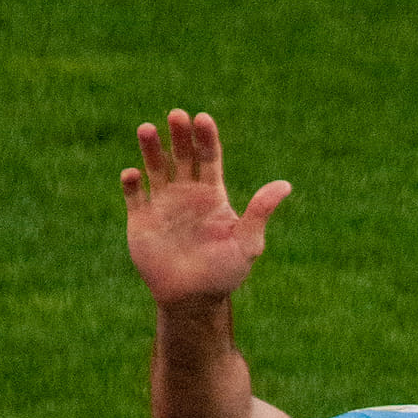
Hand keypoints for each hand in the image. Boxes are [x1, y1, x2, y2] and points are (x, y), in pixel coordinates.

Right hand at [122, 110, 290, 304]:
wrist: (193, 301)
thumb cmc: (223, 274)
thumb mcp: (247, 244)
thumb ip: (260, 212)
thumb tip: (286, 185)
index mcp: (211, 194)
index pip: (209, 156)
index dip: (206, 137)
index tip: (202, 120)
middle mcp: (186, 193)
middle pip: (182, 154)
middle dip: (179, 134)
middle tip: (177, 116)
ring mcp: (162, 204)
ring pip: (155, 166)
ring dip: (150, 148)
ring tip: (147, 129)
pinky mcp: (141, 220)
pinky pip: (133, 194)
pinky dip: (131, 182)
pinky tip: (133, 175)